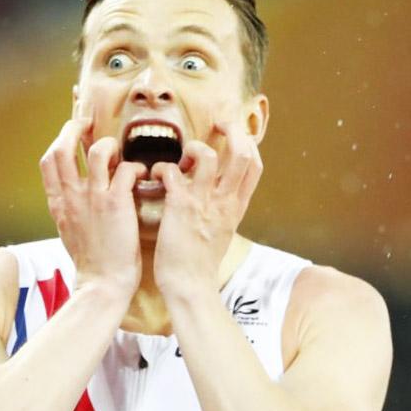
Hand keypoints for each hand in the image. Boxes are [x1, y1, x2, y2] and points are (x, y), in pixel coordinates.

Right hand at [39, 117, 147, 296]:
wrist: (102, 284)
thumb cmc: (92, 262)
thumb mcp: (69, 230)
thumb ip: (70, 206)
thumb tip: (76, 190)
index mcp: (59, 203)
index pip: (48, 161)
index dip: (59, 140)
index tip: (71, 133)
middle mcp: (72, 196)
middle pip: (63, 148)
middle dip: (75, 128)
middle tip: (89, 124)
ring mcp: (93, 198)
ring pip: (97, 150)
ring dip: (110, 144)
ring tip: (119, 152)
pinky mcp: (116, 203)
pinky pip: (125, 169)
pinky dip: (135, 167)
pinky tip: (142, 175)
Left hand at [150, 121, 262, 296]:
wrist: (190, 287)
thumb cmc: (200, 263)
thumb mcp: (223, 232)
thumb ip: (224, 209)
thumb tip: (220, 194)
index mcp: (236, 206)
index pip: (255, 164)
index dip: (247, 142)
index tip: (233, 134)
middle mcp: (225, 201)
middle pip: (242, 152)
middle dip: (231, 129)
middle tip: (216, 124)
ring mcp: (204, 202)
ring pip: (209, 155)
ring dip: (192, 148)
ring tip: (181, 160)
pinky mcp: (180, 207)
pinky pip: (172, 171)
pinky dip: (162, 168)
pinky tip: (156, 178)